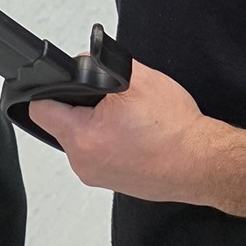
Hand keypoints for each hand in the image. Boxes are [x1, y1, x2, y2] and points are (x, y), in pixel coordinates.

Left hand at [28, 60, 223, 204]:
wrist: (204, 164)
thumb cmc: (176, 129)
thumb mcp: (136, 80)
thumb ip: (99, 66)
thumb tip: (81, 63)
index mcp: (83, 137)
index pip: (41, 110)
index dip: (49, 90)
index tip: (61, 84)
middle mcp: (84, 163)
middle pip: (61, 124)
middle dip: (81, 106)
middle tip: (110, 100)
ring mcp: (97, 176)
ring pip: (81, 139)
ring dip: (97, 124)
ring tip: (126, 118)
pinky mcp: (111, 181)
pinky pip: (98, 153)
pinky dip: (110, 140)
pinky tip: (132, 133)